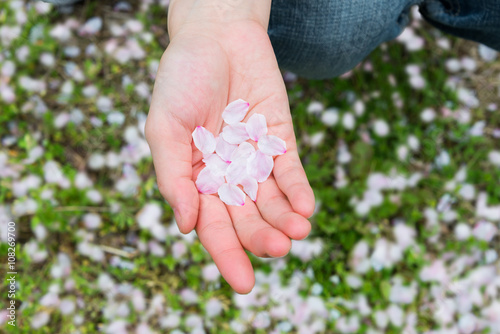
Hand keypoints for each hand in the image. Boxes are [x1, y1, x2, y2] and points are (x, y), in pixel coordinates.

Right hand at [145, 1, 314, 293]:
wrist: (215, 36)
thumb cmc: (180, 80)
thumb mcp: (164, 127)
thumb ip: (173, 176)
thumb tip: (184, 225)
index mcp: (196, 180)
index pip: (212, 226)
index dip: (227, 254)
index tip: (243, 283)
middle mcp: (227, 177)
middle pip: (246, 219)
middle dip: (261, 238)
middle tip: (277, 250)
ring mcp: (255, 160)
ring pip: (273, 202)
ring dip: (286, 220)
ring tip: (298, 232)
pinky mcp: (279, 141)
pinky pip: (290, 172)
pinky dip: (298, 191)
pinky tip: (306, 208)